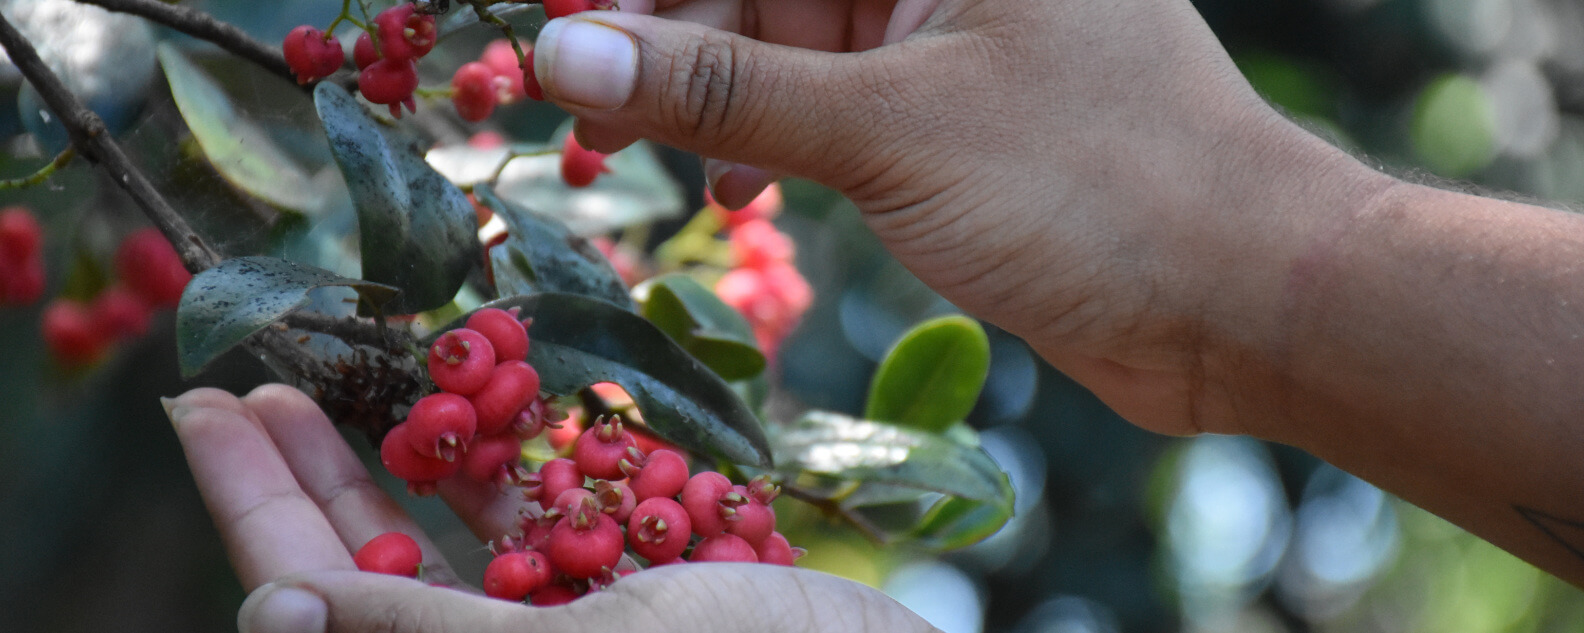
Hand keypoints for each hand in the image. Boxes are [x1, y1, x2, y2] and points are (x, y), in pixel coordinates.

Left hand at [166, 384, 935, 632]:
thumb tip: (269, 611)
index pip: (315, 596)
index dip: (251, 504)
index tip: (196, 404)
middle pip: (370, 557)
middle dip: (309, 465)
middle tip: (254, 377)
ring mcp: (573, 622)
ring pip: (455, 525)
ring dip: (406, 443)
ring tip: (357, 365)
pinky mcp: (638, 588)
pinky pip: (553, 510)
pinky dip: (518, 447)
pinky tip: (492, 386)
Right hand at [533, 0, 1390, 435]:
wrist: (1241, 296)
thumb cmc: (1095, 187)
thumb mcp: (891, 130)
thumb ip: (724, 87)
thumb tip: (566, 54)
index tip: (563, 25)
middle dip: (668, 38)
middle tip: (585, 121)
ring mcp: (952, 29)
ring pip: (788, 37)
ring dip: (711, 96)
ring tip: (641, 162)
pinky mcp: (954, 105)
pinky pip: (831, 97)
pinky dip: (775, 135)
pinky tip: (740, 187)